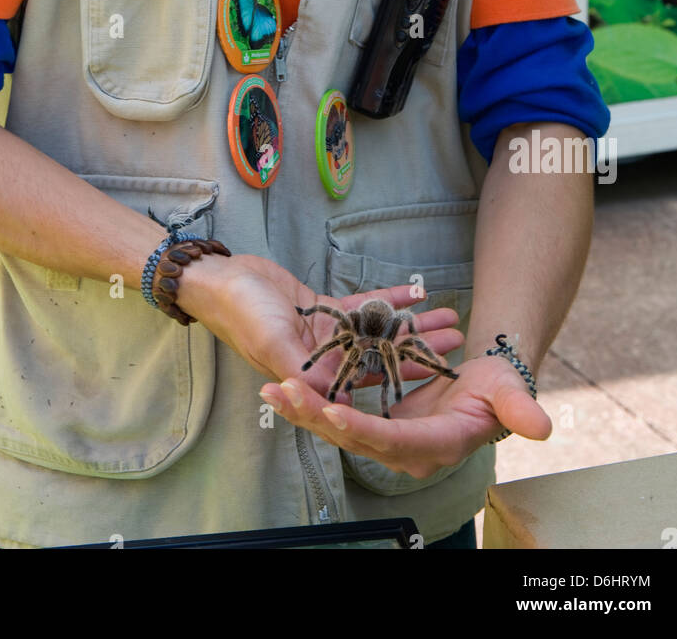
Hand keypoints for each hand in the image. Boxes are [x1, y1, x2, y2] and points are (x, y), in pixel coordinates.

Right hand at [177, 252, 463, 394]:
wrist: (221, 279)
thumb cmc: (243, 313)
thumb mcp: (273, 342)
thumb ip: (304, 369)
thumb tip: (339, 397)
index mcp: (315, 375)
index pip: (368, 380)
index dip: (406, 375)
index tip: (440, 368)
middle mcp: (325, 361)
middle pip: (382, 356)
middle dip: (419, 347)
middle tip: (456, 337)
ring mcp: (326, 336)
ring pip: (377, 331)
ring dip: (409, 323)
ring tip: (446, 314)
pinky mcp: (322, 311)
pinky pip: (360, 307)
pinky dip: (386, 299)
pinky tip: (414, 292)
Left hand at [259, 352, 551, 479]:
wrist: (487, 385)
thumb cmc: (500, 387)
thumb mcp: (511, 392)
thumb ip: (519, 409)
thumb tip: (540, 427)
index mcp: (433, 444)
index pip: (390, 442)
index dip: (362, 428)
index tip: (333, 413)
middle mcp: (403, 448)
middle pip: (352, 436)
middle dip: (316, 416)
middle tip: (283, 392)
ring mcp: (385, 436)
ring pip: (337, 425)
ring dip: (305, 408)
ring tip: (271, 389)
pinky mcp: (373, 421)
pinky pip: (337, 410)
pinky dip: (312, 397)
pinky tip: (282, 382)